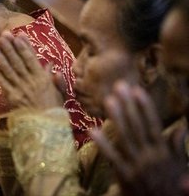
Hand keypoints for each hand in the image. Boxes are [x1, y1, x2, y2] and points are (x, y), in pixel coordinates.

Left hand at [0, 31, 64, 108]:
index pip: (32, 58)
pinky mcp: (11, 97)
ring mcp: (20, 89)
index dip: (24, 46)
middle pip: (18, 61)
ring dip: (0, 56)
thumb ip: (56, 78)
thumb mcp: (60, 93)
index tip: (19, 35)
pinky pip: (2, 82)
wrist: (46, 129)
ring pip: (8, 69)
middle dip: (10, 47)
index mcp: (43, 79)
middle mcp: (30, 81)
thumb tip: (50, 64)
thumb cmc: (54, 110)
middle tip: (3, 35)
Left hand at [91, 81, 186, 195]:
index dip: (145, 107)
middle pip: (137, 126)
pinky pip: (112, 157)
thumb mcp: (181, 166)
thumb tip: (182, 126)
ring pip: (125, 137)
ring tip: (108, 100)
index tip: (137, 90)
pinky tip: (92, 130)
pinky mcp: (125, 176)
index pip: (153, 125)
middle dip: (128, 105)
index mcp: (163, 152)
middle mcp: (150, 156)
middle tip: (119, 86)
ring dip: (116, 118)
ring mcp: (137, 165)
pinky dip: (102, 144)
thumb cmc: (172, 187)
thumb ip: (178, 146)